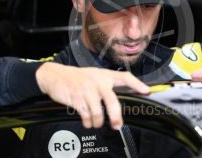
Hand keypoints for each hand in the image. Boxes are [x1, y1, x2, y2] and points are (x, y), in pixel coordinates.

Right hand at [35, 62, 149, 129]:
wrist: (55, 75)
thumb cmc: (78, 78)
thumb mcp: (94, 75)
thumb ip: (107, 84)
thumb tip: (122, 99)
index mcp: (104, 75)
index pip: (124, 77)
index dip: (136, 84)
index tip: (147, 91)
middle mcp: (97, 81)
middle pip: (112, 101)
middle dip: (116, 117)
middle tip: (117, 126)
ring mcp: (86, 89)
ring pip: (98, 112)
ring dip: (97, 122)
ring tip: (96, 123)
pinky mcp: (76, 98)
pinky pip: (85, 115)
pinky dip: (87, 122)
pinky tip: (87, 121)